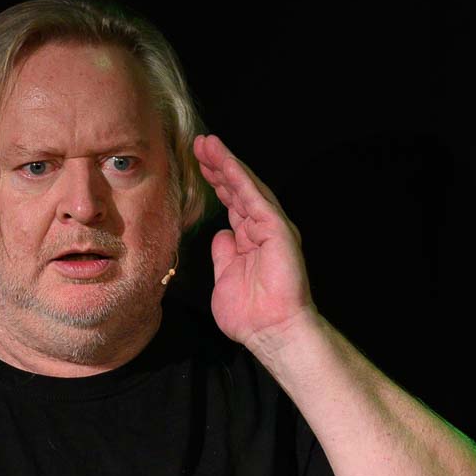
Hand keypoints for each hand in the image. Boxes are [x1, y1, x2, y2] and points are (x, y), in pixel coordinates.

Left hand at [193, 134, 315, 348]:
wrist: (271, 332)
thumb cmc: (251, 316)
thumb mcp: (225, 279)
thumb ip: (224, 255)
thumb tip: (221, 235)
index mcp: (250, 240)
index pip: (232, 203)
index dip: (216, 182)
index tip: (198, 163)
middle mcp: (263, 229)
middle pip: (238, 189)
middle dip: (218, 165)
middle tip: (199, 143)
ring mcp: (272, 228)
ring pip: (247, 187)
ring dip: (227, 163)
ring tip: (207, 144)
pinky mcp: (277, 230)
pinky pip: (255, 199)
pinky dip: (239, 178)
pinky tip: (224, 162)